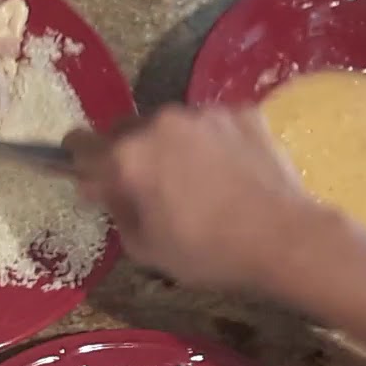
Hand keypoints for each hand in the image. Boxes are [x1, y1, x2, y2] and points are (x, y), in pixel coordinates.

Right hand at [63, 103, 327, 292]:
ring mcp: (203, 113)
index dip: (78, 160)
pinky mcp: (240, 112)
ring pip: (170, 126)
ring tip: (198, 183)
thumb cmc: (209, 253)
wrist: (286, 239)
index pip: (79, 144)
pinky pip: (210, 125)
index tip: (90, 176)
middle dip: (129, 155)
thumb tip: (110, 192)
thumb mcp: (146, 250)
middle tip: (149, 188)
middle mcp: (159, 123)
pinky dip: (211, 144)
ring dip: (172, 147)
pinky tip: (230, 174)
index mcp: (127, 158)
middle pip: (125, 131)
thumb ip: (117, 213)